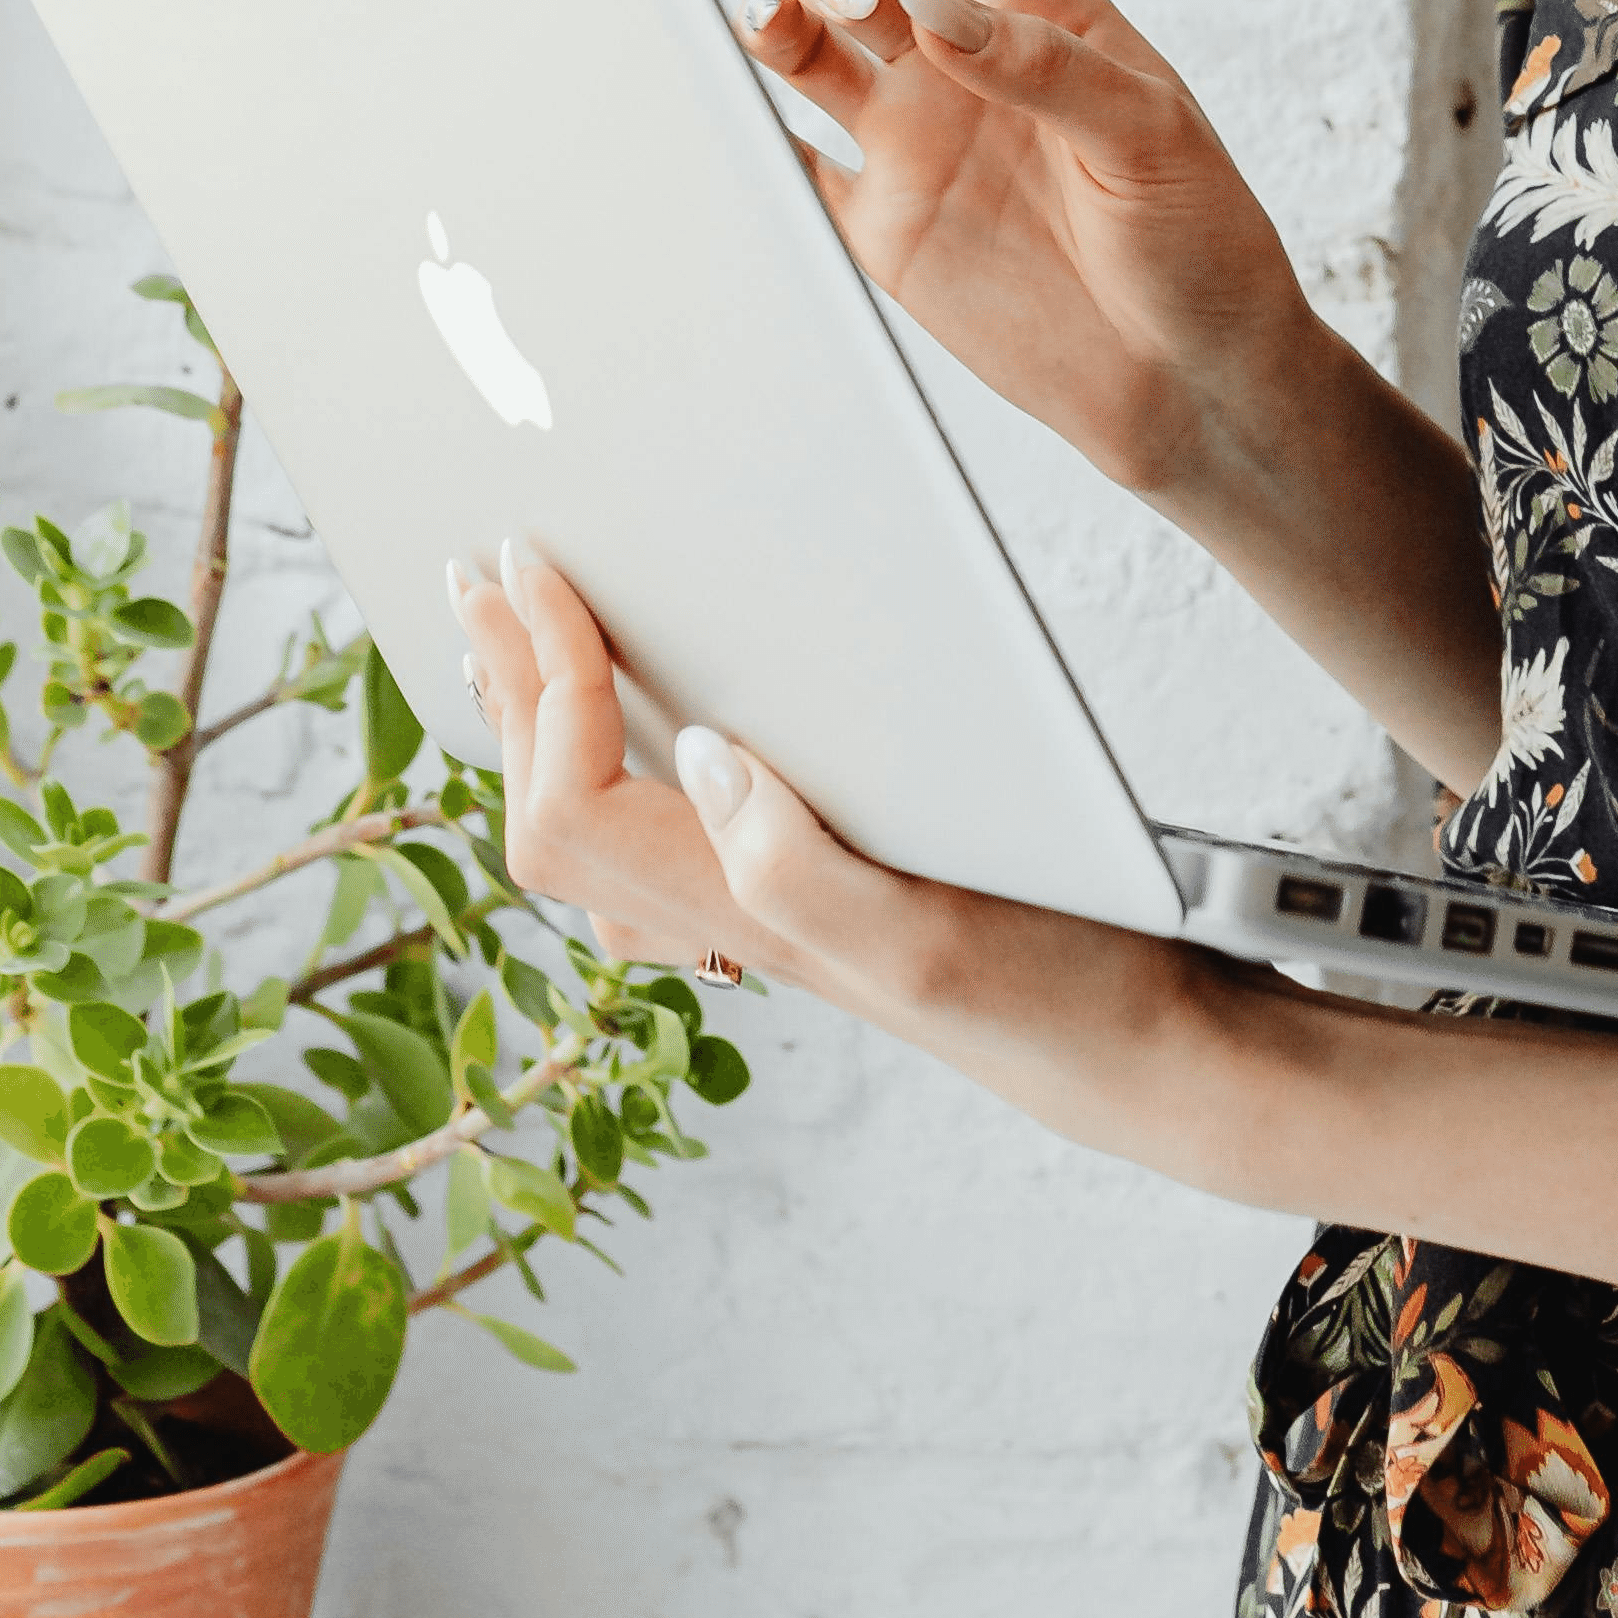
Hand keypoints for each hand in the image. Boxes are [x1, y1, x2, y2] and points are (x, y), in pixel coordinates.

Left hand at [451, 538, 1286, 1169]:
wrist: (1143, 1051)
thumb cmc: (1055, 992)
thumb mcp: (928, 936)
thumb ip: (799, 868)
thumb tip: (693, 757)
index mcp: (744, 917)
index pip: (571, 804)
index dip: (543, 682)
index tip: (540, 566)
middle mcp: (732, 923)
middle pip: (551, 816)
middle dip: (506, 690)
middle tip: (474, 576)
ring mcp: (765, 917)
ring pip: (593, 830)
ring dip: (535, 727)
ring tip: (512, 641)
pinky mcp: (816, 897)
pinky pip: (656, 832)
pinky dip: (605, 760)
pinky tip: (634, 729)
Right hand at [742, 0, 1511, 789]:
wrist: (1194, 384)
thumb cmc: (1204, 244)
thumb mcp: (1150, 137)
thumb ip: (1042, 67)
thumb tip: (930, 9)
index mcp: (1043, 11)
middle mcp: (964, 60)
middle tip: (860, 6)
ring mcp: (918, 138)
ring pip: (808, 45)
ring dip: (774, 20)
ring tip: (774, 33)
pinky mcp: (883, 225)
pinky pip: (793, 163)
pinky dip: (751, 134)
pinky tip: (742, 122)